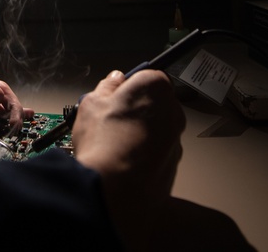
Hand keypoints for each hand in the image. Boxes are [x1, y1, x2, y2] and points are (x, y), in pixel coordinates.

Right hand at [71, 69, 185, 251]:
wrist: (115, 192)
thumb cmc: (104, 143)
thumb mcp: (91, 104)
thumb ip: (106, 88)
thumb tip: (113, 81)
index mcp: (155, 88)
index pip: (147, 75)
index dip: (129, 85)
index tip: (115, 94)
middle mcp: (173, 112)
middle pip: (155, 103)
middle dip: (137, 109)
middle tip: (111, 120)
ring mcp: (176, 141)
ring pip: (157, 130)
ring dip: (141, 134)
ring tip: (113, 146)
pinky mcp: (174, 166)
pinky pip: (158, 153)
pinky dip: (144, 155)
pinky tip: (123, 163)